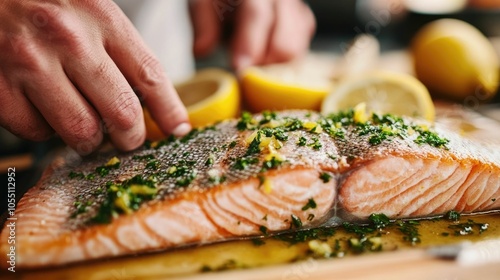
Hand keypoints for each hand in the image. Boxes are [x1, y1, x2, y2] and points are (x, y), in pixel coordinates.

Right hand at [0, 0, 190, 153]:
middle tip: (127, 138)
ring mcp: (30, 63)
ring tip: (86, 129)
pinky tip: (45, 110)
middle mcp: (68, 39)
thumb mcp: (89, 7)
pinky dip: (45, 130)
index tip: (177, 128)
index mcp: (100, 16)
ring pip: (81, 131)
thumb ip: (116, 46)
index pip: (150, 75)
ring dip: (88, 139)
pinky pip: (36, 131)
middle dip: (130, 136)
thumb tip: (147, 98)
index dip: (169, 110)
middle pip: (122, 112)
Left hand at [190, 0, 315, 70]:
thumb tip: (201, 49)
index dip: (249, 44)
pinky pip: (300, 53)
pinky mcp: (304, 24)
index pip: (256, 15)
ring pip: (294, 52)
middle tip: (241, 66)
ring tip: (251, 58)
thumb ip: (203, 25)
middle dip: (262, 63)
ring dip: (271, 65)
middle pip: (284, 43)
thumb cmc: (220, 1)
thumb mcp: (202, 5)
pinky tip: (264, 54)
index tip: (239, 67)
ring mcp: (297, 10)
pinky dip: (281, 62)